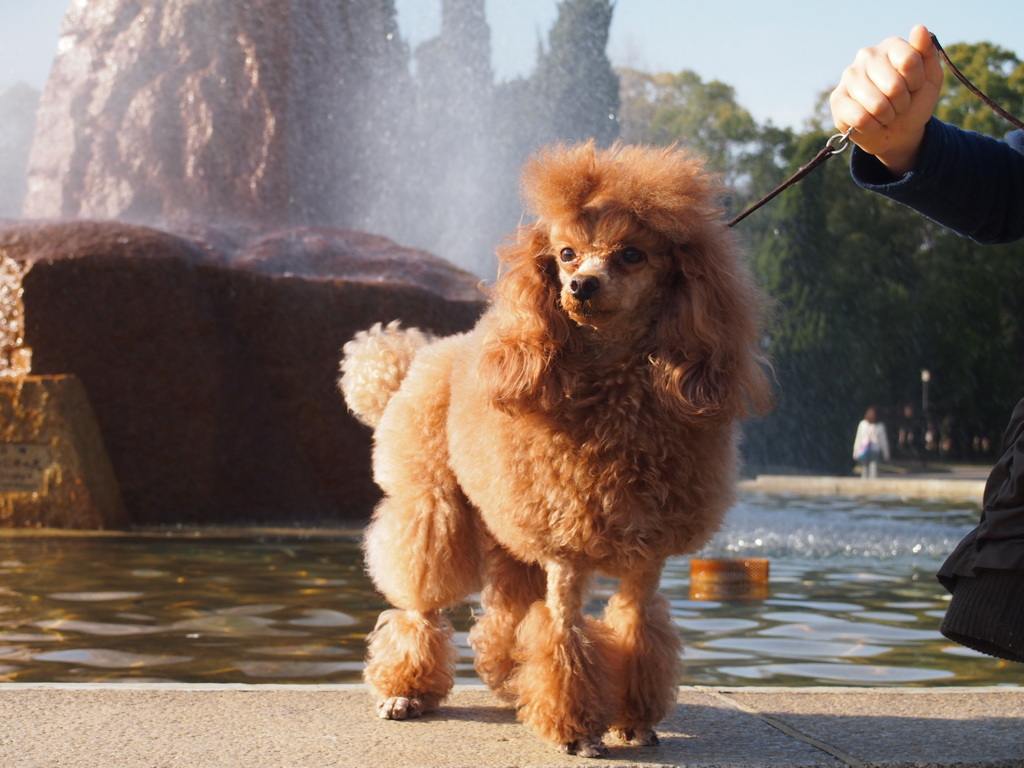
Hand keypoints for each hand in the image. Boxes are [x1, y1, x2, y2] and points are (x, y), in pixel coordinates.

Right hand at [829, 25, 943, 175]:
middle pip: (893, 86)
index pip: (909, 60)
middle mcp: (867, 55)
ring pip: (877, 105)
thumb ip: (928, 53)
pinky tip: (871, 121)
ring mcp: (849, 76)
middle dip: (901, 102)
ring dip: (887, 116)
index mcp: (891, 45)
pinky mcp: (837, 99)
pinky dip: (872, 126)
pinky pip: (860, 118)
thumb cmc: (914, 101)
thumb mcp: (930, 78)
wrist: (897, 131)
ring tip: (885, 113)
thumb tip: (919, 28)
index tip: (914, 86)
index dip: (916, 81)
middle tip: (898, 103)